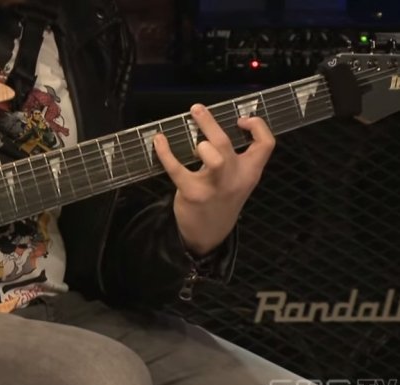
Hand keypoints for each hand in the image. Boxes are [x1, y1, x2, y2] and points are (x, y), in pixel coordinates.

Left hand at [153, 103, 275, 254]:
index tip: (241, 120)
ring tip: (191, 134)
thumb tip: (214, 128)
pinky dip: (166, 153)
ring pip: (213, 157)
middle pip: (226, 145)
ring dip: (201, 142)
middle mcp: (235, 178)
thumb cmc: (222, 199)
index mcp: (250, 172)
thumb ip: (235, 159)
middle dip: (210, 124)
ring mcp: (214, 186)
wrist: (209, 233)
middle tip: (196, 109)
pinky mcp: (193, 193)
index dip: (257, 126)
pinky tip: (159, 141)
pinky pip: (177, 169)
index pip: (266, 144)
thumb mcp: (238, 181)